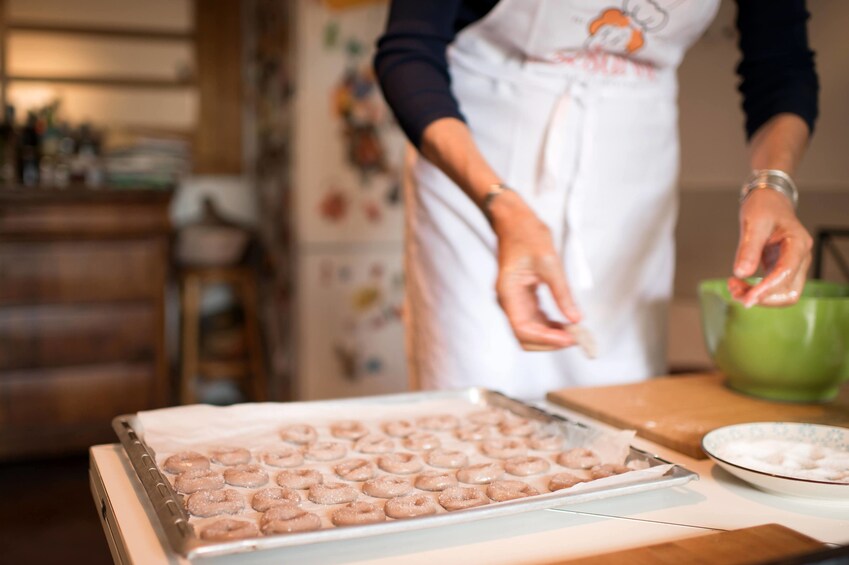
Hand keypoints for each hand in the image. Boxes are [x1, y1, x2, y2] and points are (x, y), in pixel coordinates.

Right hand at [489, 191, 581, 349]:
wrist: (514, 220)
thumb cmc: (527, 234)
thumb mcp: (549, 262)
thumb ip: (562, 293)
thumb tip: (575, 319)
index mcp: (508, 293)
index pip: (523, 329)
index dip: (545, 339)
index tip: (569, 338)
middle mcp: (508, 301)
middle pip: (525, 336)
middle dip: (549, 342)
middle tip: (575, 339)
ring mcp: (514, 300)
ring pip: (530, 330)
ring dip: (551, 335)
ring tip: (575, 333)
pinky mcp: (522, 297)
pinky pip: (535, 319)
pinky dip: (550, 325)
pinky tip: (566, 323)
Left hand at [729, 189, 811, 306]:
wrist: (769, 200)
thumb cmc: (763, 207)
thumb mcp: (753, 223)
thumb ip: (748, 249)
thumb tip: (741, 273)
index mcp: (798, 243)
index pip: (785, 273)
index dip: (767, 289)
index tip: (747, 299)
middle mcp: (801, 257)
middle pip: (788, 292)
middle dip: (761, 297)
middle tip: (734, 291)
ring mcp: (793, 265)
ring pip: (781, 294)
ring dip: (758, 297)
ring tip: (734, 287)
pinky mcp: (782, 269)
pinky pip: (774, 288)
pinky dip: (756, 291)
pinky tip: (738, 283)